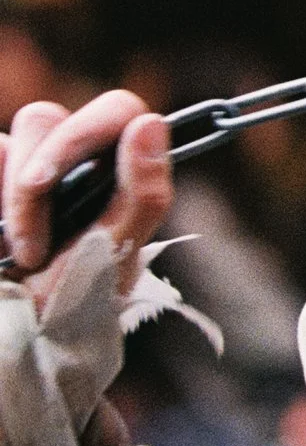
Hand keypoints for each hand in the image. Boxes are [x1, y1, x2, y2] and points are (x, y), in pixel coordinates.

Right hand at [2, 91, 170, 293]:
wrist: (23, 335)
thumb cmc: (78, 299)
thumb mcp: (114, 254)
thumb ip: (142, 193)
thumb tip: (150, 123)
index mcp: (118, 166)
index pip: (115, 110)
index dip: (83, 132)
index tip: (49, 181)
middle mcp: (73, 158)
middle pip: (45, 118)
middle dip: (34, 182)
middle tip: (33, 248)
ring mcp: (25, 166)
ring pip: (9, 141)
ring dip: (15, 204)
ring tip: (25, 257)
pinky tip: (0, 243)